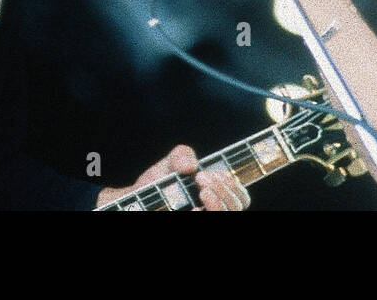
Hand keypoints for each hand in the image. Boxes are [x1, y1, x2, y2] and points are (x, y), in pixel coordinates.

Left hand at [97, 144, 250, 210]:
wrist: (135, 202)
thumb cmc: (159, 184)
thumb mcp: (170, 163)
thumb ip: (182, 155)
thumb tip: (191, 167)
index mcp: (217, 196)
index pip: (241, 197)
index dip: (233, 186)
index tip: (211, 174)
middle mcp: (212, 209)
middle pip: (236, 207)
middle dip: (224, 190)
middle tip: (202, 179)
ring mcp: (201, 215)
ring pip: (225, 215)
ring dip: (218, 204)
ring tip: (201, 191)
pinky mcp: (187, 220)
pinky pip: (205, 220)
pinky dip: (204, 214)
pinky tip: (193, 210)